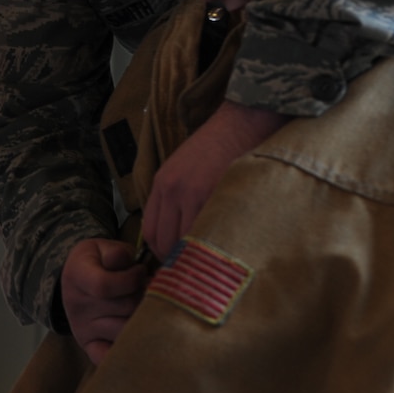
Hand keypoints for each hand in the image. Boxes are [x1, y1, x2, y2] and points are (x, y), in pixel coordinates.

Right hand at [60, 238, 150, 364]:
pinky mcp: (88, 344)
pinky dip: (120, 353)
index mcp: (77, 276)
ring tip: (142, 306)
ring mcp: (81, 328)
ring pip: (125, 330)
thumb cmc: (99, 262)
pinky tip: (134, 342)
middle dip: (143, 297)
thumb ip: (117, 253)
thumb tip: (125, 261)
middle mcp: (76, 306)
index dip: (131, 279)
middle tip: (147, 289)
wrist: (77, 279)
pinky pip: (103, 357)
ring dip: (142, 319)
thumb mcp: (104, 248)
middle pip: (123, 309)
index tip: (140, 272)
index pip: (105, 286)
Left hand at [140, 100, 286, 258]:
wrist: (243, 121)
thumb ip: (178, 197)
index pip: (150, 231)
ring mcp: (189, 194)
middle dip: (175, 261)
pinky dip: (208, 246)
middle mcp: (170, 190)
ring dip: (193, 257)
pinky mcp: (210, 196)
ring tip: (207, 265)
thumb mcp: (186, 167)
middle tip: (192, 271)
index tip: (174, 263)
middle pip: (162, 241)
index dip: (160, 253)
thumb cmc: (221, 145)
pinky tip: (219, 251)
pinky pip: (203, 233)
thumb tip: (180, 234)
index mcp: (162, 183)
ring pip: (181, 242)